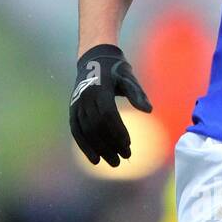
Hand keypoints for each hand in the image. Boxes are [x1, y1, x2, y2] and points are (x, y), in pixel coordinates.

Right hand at [69, 43, 151, 165]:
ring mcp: (76, 104)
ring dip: (99, 149)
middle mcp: (85, 97)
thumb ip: (137, 94)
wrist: (94, 58)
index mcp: (100, 89)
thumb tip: (149, 110)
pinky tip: (95, 159)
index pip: (107, 114)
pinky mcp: (72, 110)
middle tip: (125, 158)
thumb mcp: (128, 77)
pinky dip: (84, 146)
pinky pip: (76, 131)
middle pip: (96, 126)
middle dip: (110, 144)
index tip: (129, 144)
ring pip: (86, 131)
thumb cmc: (116, 69)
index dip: (117, 131)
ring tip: (113, 162)